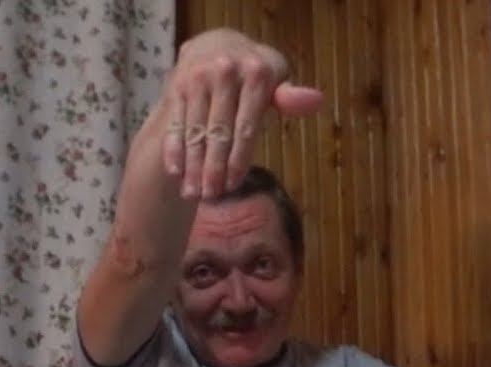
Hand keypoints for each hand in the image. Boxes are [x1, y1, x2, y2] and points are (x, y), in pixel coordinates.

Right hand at [158, 29, 323, 198]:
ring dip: (192, 166)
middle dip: (213, 168)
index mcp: (257, 72)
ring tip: (193, 194)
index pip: (247, 126)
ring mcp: (198, 79)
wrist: (215, 45)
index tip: (233, 186)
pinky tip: (175, 173)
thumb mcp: (274, 79)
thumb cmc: (252, 73)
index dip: (239, 159)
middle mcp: (225, 72)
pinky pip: (175, 124)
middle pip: (218, 133)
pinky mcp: (177, 86)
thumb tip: (315, 101)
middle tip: (210, 197)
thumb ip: (289, 97)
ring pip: (195, 132)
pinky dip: (174, 150)